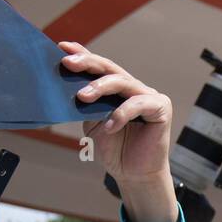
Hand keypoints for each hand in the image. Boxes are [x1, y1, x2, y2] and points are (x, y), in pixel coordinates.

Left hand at [60, 41, 177, 221]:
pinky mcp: (160, 107)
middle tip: (68, 63)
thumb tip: (66, 83)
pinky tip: (109, 127)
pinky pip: (138, 104)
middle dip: (87, 62)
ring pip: (122, 82)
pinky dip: (121, 114)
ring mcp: (148, 95)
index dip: (82, 54)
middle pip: (109, 68)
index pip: (98, 66)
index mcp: (116, 89)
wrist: (134, 174)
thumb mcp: (92, 124)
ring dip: (100, 86)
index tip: (61, 47)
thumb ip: (86, 104)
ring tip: (83, 97)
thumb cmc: (115, 149)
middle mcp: (132, 87)